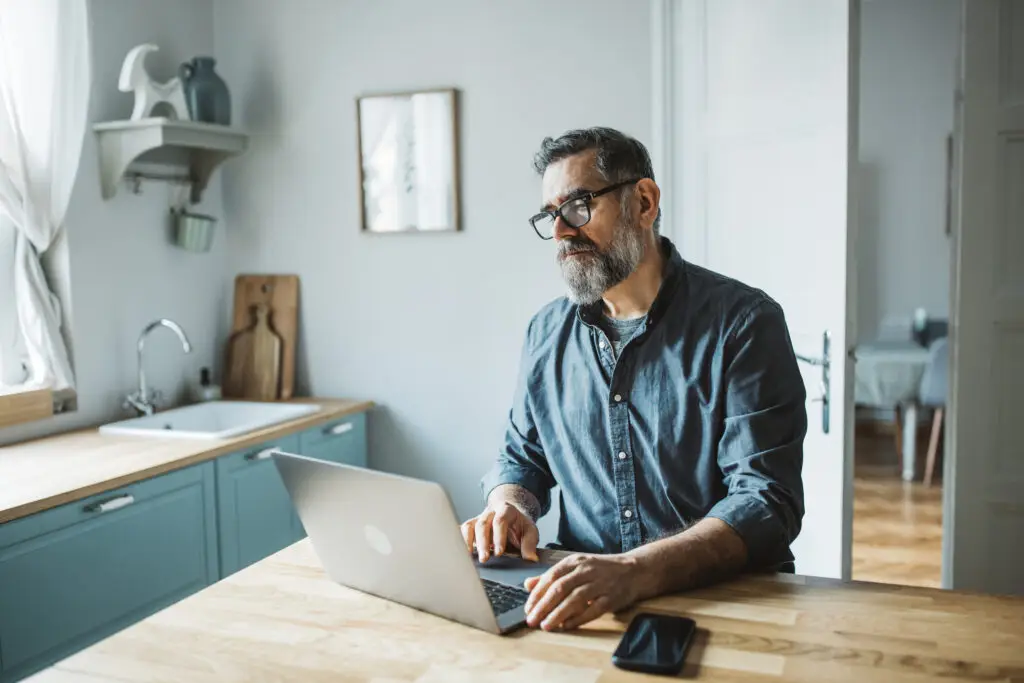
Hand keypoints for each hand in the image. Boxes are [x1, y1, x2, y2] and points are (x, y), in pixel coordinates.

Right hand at [460, 502, 539, 562]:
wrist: (510, 515)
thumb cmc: (519, 525)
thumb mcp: (530, 530)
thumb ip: (530, 543)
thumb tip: (531, 558)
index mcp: (506, 510)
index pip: (500, 521)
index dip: (499, 537)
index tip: (499, 552)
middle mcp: (490, 513)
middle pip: (483, 524)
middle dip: (483, 542)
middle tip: (485, 558)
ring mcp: (478, 519)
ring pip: (469, 526)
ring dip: (468, 542)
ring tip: (469, 557)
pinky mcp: (470, 526)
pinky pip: (462, 531)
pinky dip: (459, 541)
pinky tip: (460, 553)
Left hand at [523, 553, 642, 630]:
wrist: (633, 570)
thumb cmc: (600, 570)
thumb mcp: (575, 567)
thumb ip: (551, 576)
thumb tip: (528, 585)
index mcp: (574, 561)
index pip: (551, 577)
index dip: (537, 594)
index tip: (527, 608)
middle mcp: (586, 570)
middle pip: (560, 588)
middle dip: (543, 606)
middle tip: (531, 620)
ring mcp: (600, 583)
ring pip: (575, 599)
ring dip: (558, 614)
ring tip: (546, 626)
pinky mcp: (611, 597)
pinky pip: (593, 609)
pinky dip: (579, 619)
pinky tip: (567, 626)